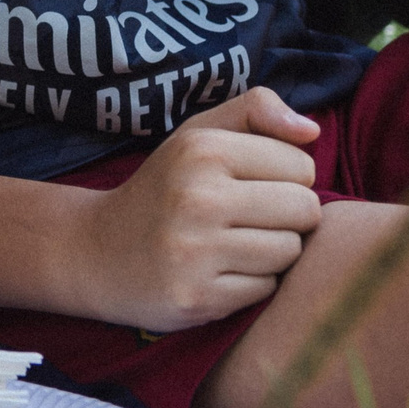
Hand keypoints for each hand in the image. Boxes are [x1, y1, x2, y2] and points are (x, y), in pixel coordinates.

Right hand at [78, 88, 322, 331]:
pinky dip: (250, 284)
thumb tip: (312, 133)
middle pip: (305, 210)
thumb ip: (255, 111)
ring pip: (290, 252)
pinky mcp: (196, 297)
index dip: (285, 177)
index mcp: (202, 149)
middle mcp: (197, 197)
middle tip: (248, 218)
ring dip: (271, 252)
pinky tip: (218, 272)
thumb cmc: (165, 187)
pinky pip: (265, 290)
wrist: (96, 250)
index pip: (301, 166)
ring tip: (233, 245)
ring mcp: (195, 251)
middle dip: (288, 216)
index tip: (250, 184)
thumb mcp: (197, 134)